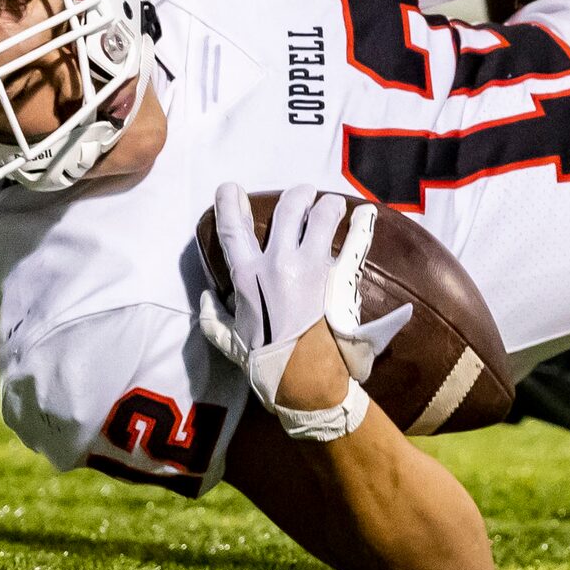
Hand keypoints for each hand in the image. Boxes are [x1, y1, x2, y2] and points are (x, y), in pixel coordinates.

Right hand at [196, 184, 412, 441]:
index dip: (229, 202)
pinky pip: (356, 242)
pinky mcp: (341, 277)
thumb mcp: (231, 344)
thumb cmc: (267, 365)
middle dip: (297, 196)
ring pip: (323, 214)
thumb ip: (213, 320)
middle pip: (288, 207)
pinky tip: (366, 214)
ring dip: (328, 206)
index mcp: (247, 276)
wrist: (306, 381)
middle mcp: (279, 261)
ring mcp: (313, 265)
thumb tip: (203, 299)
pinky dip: (363, 225)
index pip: (233, 229)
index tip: (230, 188)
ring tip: (332, 207)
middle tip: (303, 195)